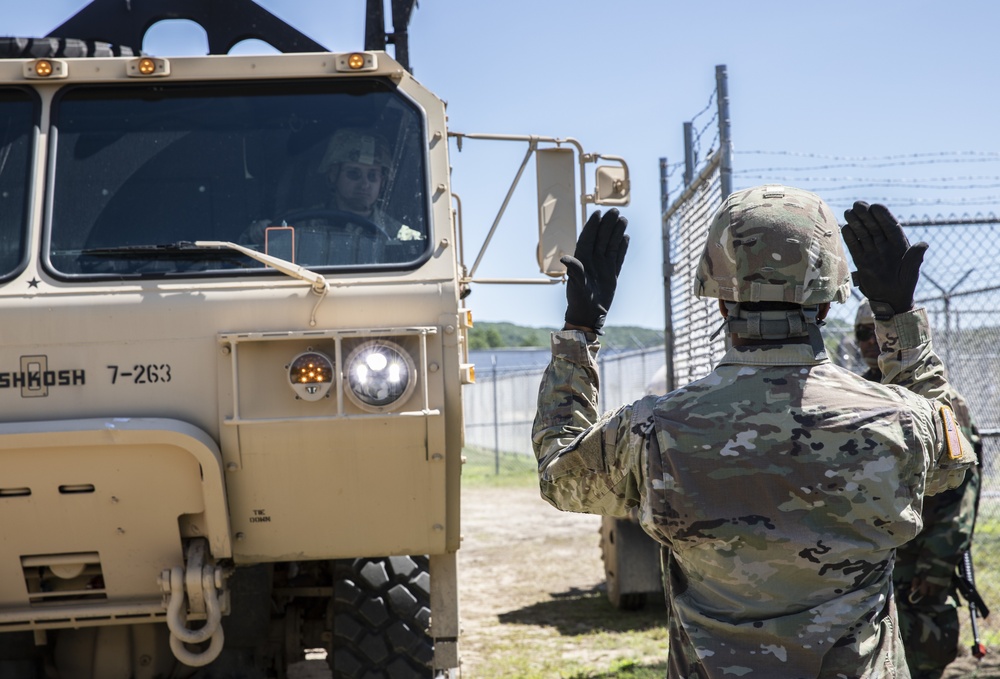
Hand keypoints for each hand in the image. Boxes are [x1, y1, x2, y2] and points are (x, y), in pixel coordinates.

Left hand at [561, 209, 628, 333]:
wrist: (588, 315)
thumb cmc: (578, 300)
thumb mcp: (576, 285)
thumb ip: (574, 271)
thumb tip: (564, 258)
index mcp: (582, 260)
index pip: (588, 238)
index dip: (592, 226)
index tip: (597, 213)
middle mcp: (592, 261)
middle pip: (601, 238)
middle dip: (606, 224)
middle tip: (614, 210)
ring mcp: (603, 266)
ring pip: (610, 245)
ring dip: (616, 232)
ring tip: (623, 219)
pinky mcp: (612, 274)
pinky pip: (617, 257)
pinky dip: (622, 248)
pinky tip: (625, 237)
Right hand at [841, 201, 926, 318]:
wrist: (891, 301)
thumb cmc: (904, 286)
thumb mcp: (911, 271)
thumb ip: (915, 257)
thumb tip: (924, 244)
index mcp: (899, 245)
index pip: (890, 226)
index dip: (883, 216)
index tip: (875, 207)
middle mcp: (885, 246)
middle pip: (875, 227)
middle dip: (866, 215)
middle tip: (857, 205)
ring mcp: (872, 252)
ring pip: (864, 234)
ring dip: (856, 223)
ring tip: (849, 212)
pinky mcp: (862, 261)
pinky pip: (855, 247)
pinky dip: (850, 237)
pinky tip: (845, 227)